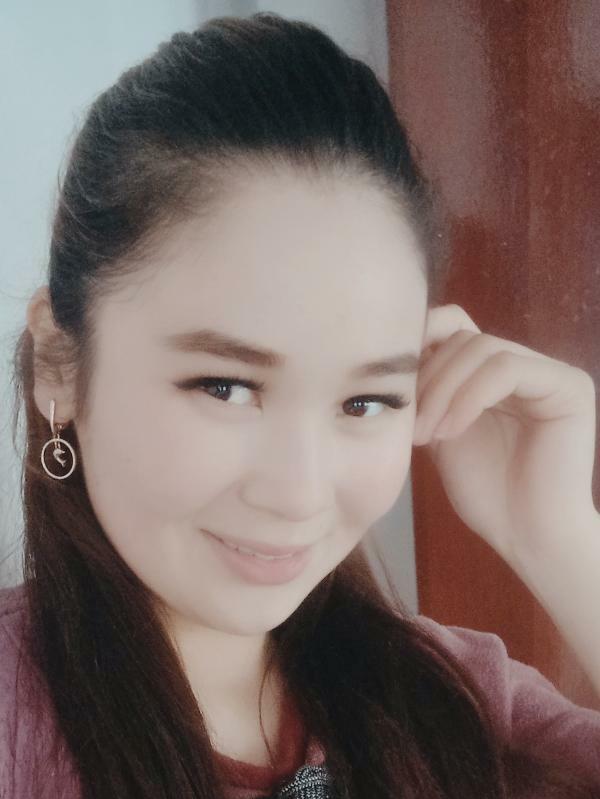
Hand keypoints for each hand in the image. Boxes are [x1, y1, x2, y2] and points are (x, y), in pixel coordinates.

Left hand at [412, 304, 597, 569]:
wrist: (526, 537)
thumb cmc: (484, 492)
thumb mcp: (440, 429)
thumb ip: (427, 391)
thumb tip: (392, 354)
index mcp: (495, 371)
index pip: (454, 326)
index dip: (419, 344)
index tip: (391, 387)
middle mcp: (527, 364)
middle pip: (463, 336)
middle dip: (427, 378)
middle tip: (409, 426)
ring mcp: (550, 372)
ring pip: (482, 348)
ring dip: (443, 391)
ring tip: (425, 434)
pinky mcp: (568, 386)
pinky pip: (506, 369)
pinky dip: (469, 398)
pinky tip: (450, 432)